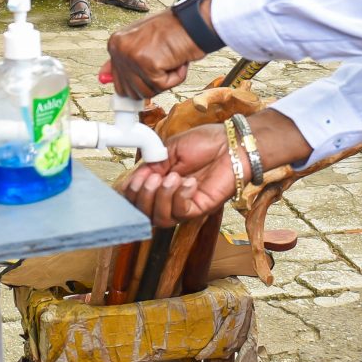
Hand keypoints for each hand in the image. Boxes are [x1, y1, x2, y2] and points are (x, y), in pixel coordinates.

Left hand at [102, 8, 203, 97]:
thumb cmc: (173, 31)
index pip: (119, 82)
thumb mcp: (144, 42)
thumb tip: (102, 79)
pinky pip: (162, 86)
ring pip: (146, 92)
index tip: (153, 73)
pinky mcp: (147, 63)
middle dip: (152, 83)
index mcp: (115, 44)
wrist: (194, 21)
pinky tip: (178, 60)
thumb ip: (123, 61)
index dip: (140, 82)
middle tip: (164, 63)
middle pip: (131, 91)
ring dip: (165, 81)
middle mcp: (118, 49)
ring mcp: (131, 56)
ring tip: (171, 59)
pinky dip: (176, 78)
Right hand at [119, 124, 238, 225]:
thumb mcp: (169, 149)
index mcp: (160, 182)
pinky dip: (180, 197)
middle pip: (146, 215)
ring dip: (161, 198)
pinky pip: (182, 213)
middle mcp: (170, 197)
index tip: (133, 180)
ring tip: (171, 178)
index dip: (130, 194)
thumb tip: (133, 179)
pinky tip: (189, 182)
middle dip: (143, 198)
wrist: (231, 142)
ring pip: (161, 219)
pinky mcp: (201, 208)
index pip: (137, 200)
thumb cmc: (205, 142)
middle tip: (151, 179)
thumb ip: (151, 165)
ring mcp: (185, 205)